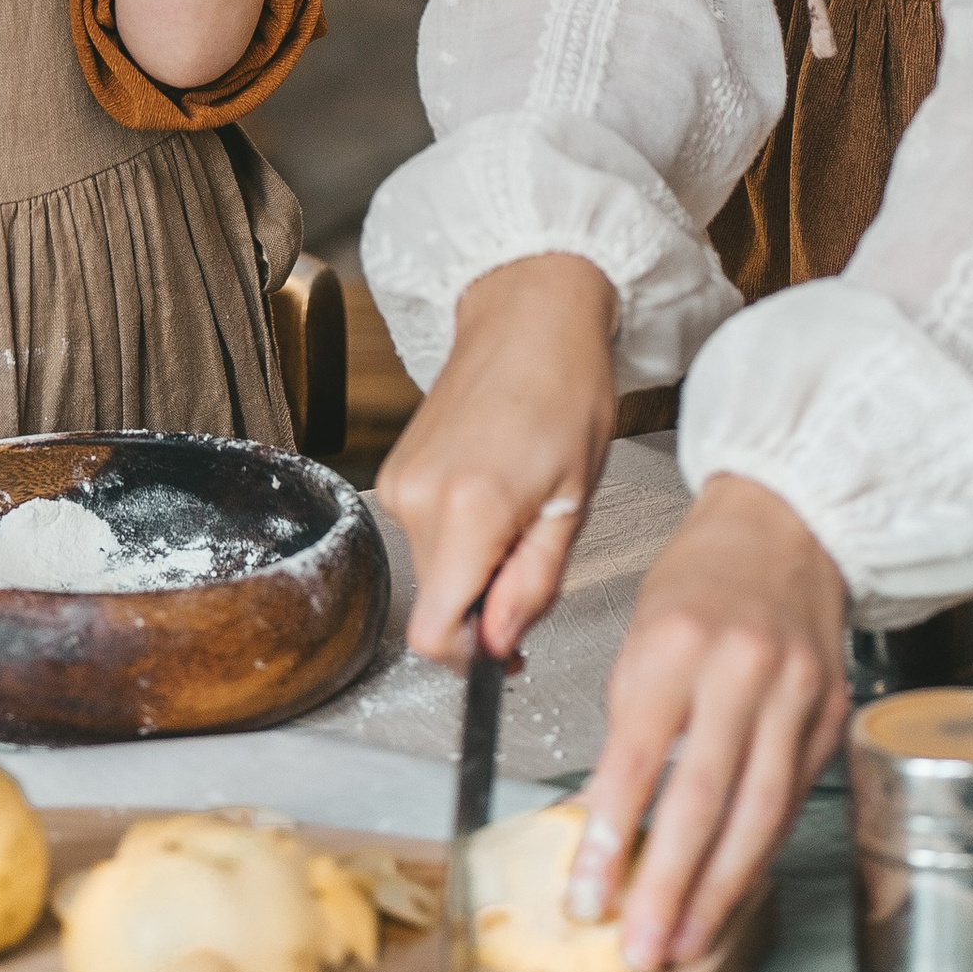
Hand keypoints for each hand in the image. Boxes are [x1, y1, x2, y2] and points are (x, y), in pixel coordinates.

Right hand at [373, 253, 618, 662]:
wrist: (530, 315)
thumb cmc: (568, 392)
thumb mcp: (574, 502)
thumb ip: (532, 584)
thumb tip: (498, 646)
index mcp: (470, 509)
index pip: (434, 633)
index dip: (471, 657)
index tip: (510, 647)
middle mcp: (419, 498)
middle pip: (438, 602)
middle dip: (486, 604)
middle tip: (538, 556)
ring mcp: (401, 481)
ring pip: (434, 569)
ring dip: (476, 566)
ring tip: (523, 511)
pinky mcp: (397, 468)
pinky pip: (426, 533)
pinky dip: (461, 534)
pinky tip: (498, 490)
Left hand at [568, 473, 846, 970]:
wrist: (785, 526)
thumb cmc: (700, 579)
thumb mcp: (642, 635)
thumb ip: (627, 728)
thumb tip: (595, 824)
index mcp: (680, 642)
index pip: (639, 756)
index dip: (611, 835)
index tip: (586, 895)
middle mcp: (744, 670)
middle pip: (704, 798)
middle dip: (669, 884)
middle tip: (639, 946)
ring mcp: (797, 696)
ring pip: (759, 814)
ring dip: (719, 892)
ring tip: (683, 941)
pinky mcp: (832, 718)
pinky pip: (791, 801)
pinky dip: (759, 854)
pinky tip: (731, 893)